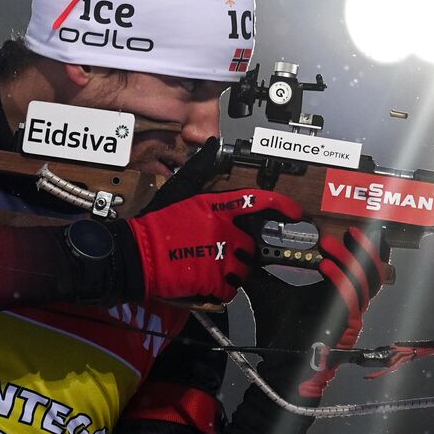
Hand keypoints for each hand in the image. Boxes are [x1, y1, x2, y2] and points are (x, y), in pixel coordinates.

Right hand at [127, 140, 301, 303]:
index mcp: (217, 207)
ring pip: (243, 269)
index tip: (296, 212)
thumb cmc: (156, 224)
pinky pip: (230, 289)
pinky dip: (220, 289)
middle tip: (216, 253)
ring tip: (207, 267)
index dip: (282, 206)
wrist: (138, 253)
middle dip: (239, 252)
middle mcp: (224, 230)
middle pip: (250, 246)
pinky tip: (203, 281)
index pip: (259, 201)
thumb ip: (200, 169)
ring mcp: (221, 256)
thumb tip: (212, 144)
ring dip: (231, 272)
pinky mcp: (213, 280)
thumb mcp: (180, 191)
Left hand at [246, 227, 388, 401]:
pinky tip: (325, 265)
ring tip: (328, 244)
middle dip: (362, 249)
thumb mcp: (273, 296)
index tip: (349, 230)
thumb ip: (265, 274)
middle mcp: (350, 305)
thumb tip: (244, 254)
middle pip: (373, 273)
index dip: (362, 248)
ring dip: (348, 260)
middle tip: (346, 231)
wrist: (281, 367)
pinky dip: (340, 279)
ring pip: (365, 283)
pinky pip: (351, 299)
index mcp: (339, 296)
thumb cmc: (280, 335)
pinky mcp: (346, 327)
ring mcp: (351, 317)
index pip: (363, 269)